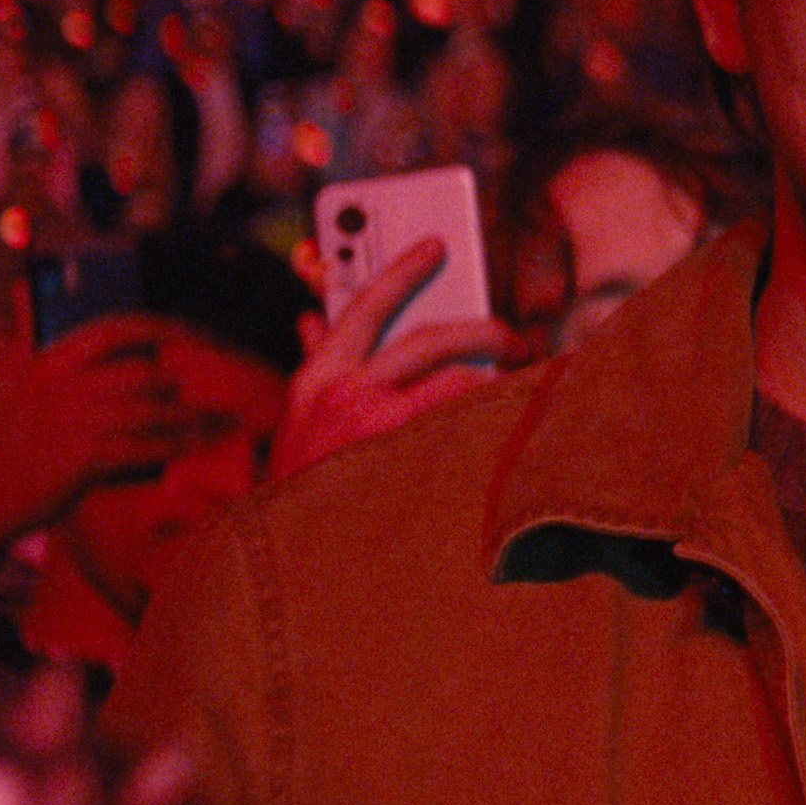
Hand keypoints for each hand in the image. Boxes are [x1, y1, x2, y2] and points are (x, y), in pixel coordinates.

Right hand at [0, 315, 232, 538]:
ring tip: (213, 419)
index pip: (115, 329)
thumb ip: (23, 330)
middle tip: (209, 385)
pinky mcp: (85, 458)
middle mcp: (63, 385)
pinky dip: (173, 446)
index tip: (195, 331)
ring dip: (188, 415)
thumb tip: (25, 286)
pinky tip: (192, 445)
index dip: (162, 326)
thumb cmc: (2, 432)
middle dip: (180, 379)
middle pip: (142, 371)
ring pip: (150, 410)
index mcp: (46, 358)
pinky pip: (145, 446)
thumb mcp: (4, 373)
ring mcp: (75, 421)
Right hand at [269, 237, 514, 483]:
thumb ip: (315, 365)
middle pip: (429, 339)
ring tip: (512, 390)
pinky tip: (508, 432)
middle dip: (482, 328)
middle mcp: (348, 397)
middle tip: (511, 336)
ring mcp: (382, 433)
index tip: (435, 245)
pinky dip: (490, 423)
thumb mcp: (298, 419)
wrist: (293, 559)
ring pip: (458, 384)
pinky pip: (468, 429)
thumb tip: (313, 318)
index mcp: (317, 379)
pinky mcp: (414, 467)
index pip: (363, 305)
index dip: (402, 270)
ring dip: (491, 385)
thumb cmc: (301, 485)